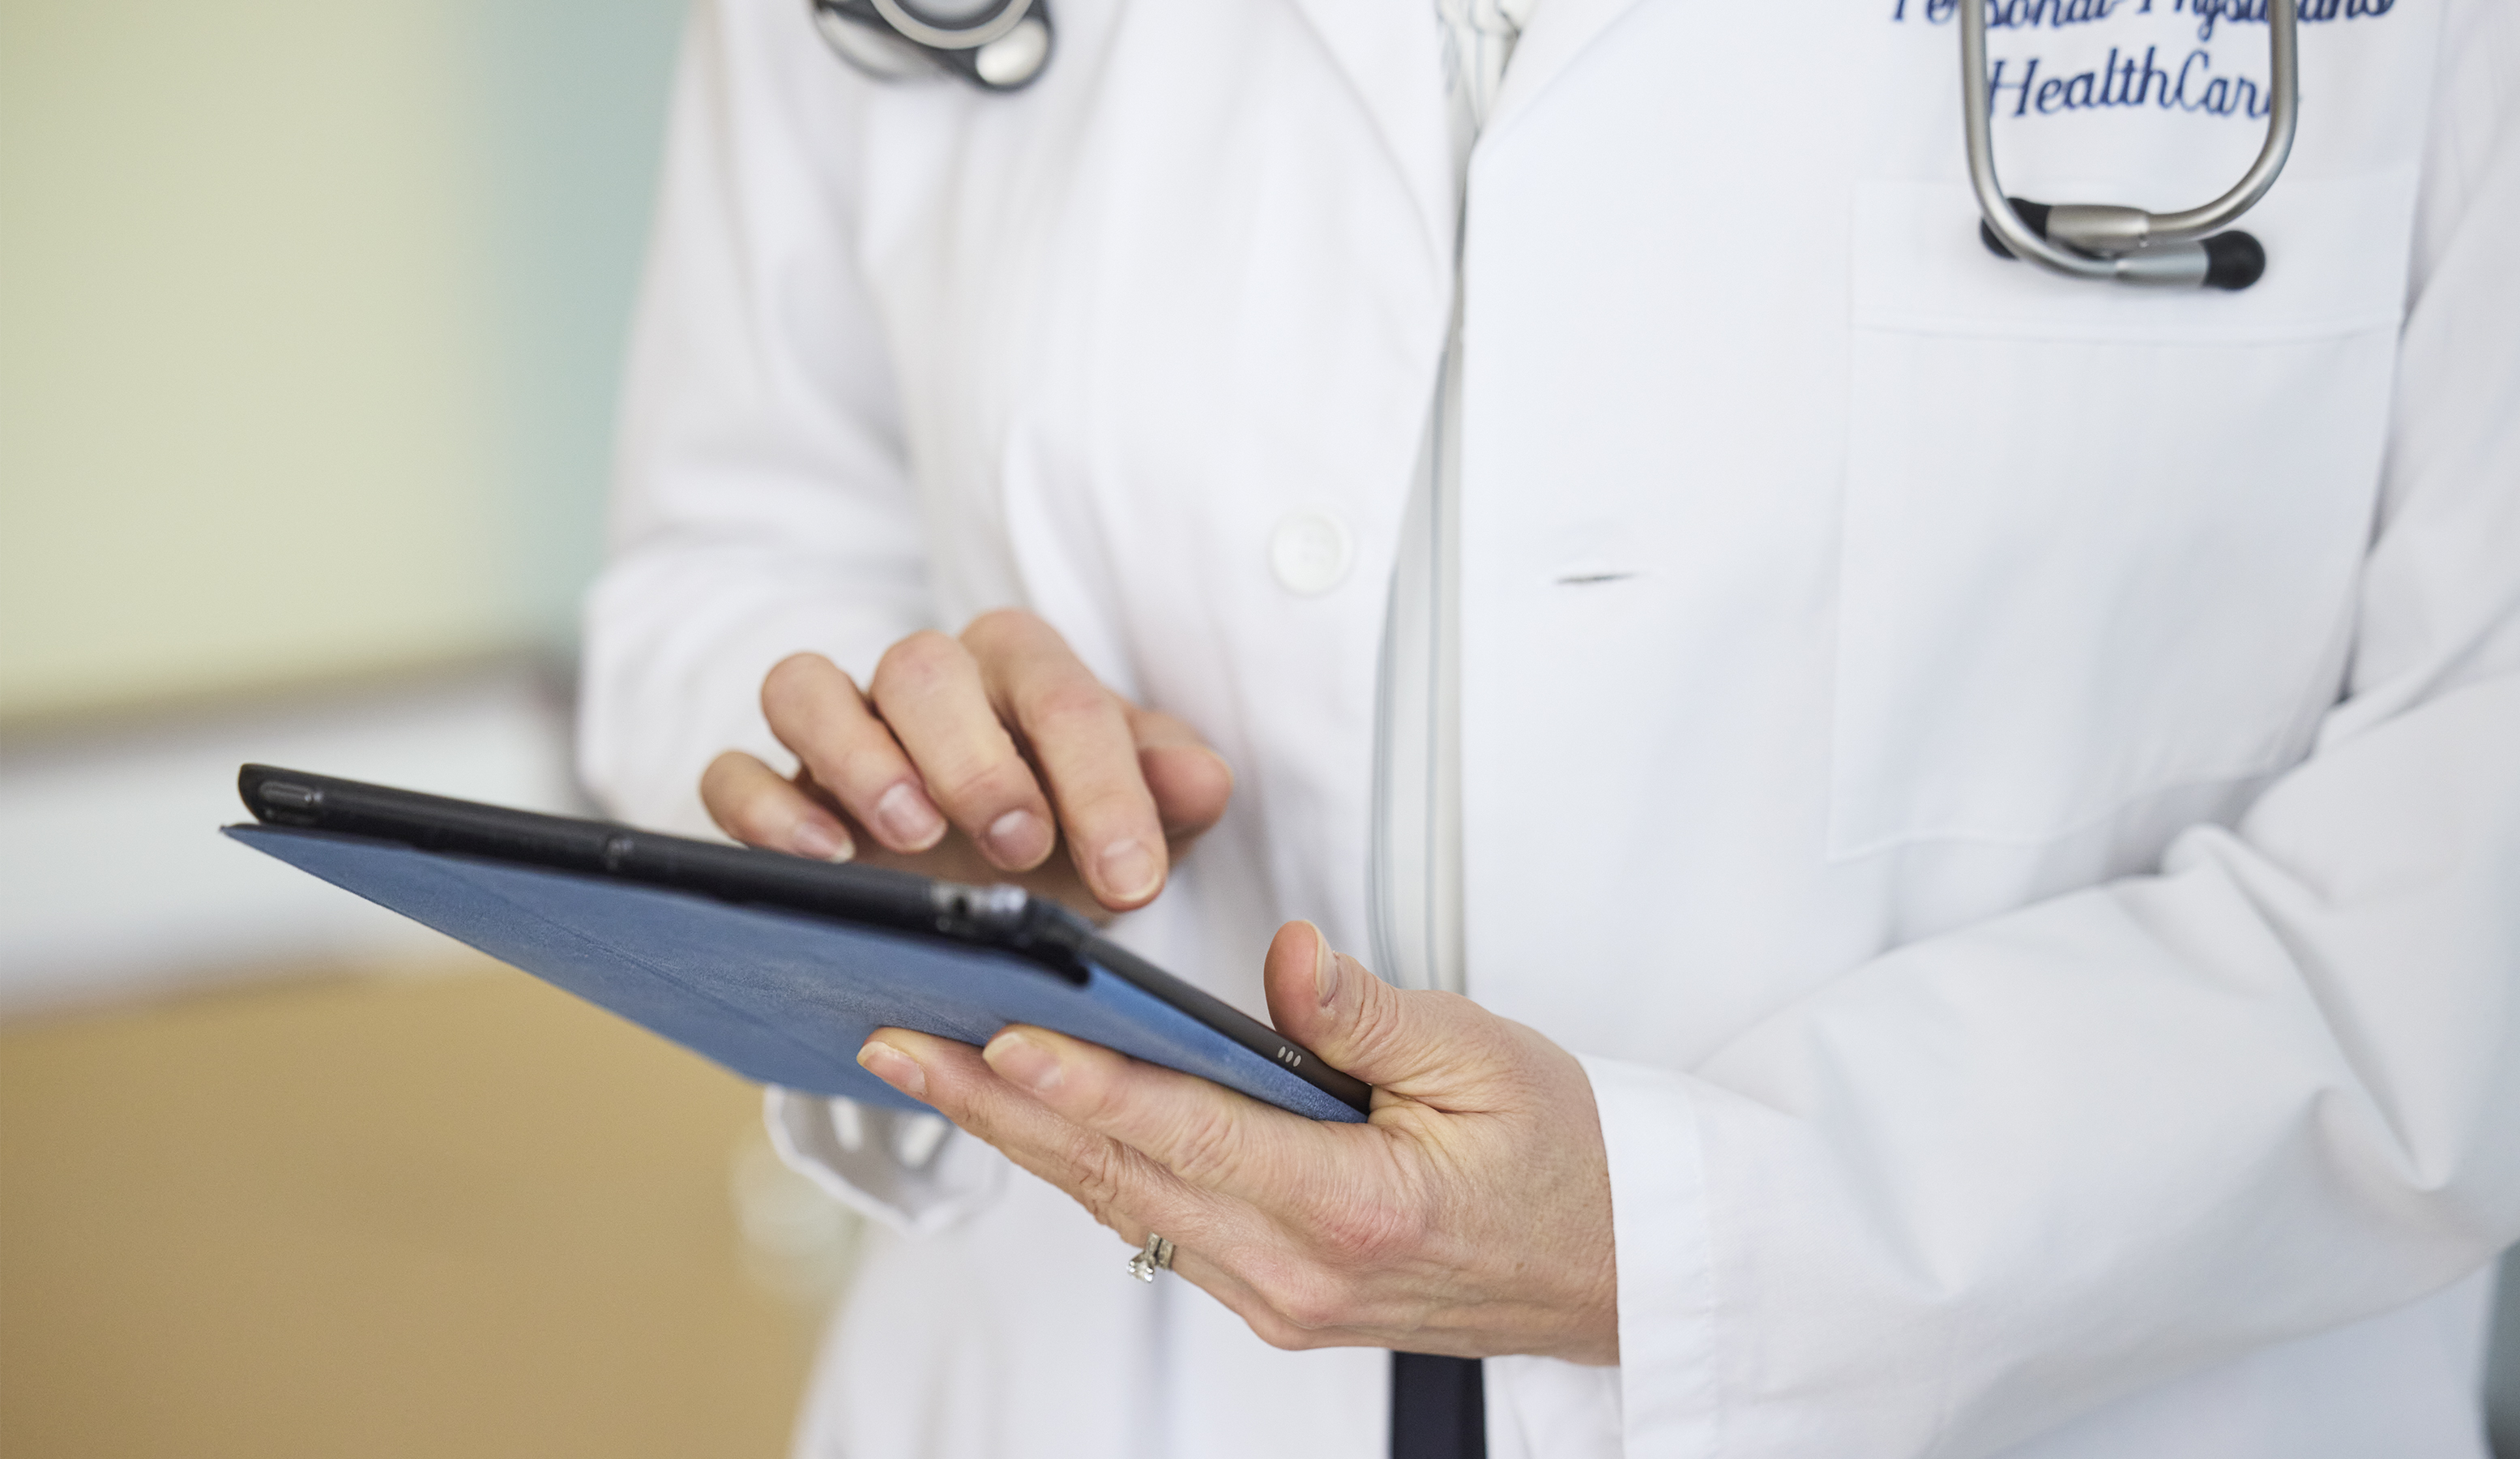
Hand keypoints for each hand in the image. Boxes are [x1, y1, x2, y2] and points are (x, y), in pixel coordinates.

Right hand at [702, 611, 1232, 918]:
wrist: (988, 884)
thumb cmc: (1067, 832)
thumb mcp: (1136, 821)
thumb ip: (1173, 795)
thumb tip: (1203, 778)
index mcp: (1020, 669)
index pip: (1060, 696)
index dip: (1101, 783)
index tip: (1132, 877)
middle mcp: (921, 682)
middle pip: (922, 667)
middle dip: (974, 757)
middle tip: (1019, 844)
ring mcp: (835, 731)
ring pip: (806, 689)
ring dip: (856, 757)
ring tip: (913, 837)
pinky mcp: (768, 788)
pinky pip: (731, 771)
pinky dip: (763, 807)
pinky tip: (820, 858)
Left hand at [853, 922, 1619, 1363]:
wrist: (1620, 1270)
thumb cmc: (1572, 1161)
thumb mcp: (1489, 1058)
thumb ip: (1369, 1011)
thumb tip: (1280, 956)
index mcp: (1354, 1208)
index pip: (1187, 1134)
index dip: (1083, 1084)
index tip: (994, 1039)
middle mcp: (1297, 1272)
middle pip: (1119, 1175)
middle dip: (996, 1109)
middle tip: (895, 1044)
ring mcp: (1279, 1298)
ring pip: (1121, 1204)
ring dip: (1020, 1137)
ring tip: (930, 1070)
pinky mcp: (1275, 1298)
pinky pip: (1156, 1225)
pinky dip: (1084, 1167)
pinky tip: (1029, 1122)